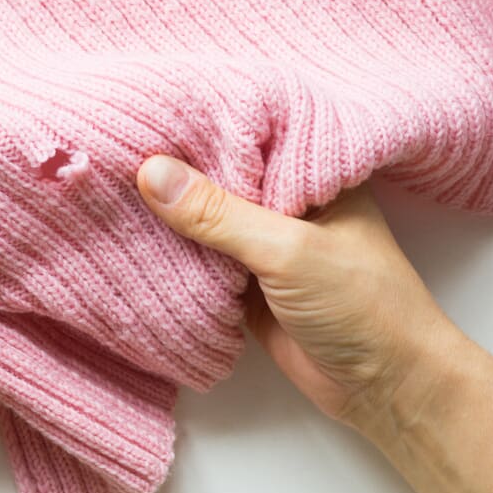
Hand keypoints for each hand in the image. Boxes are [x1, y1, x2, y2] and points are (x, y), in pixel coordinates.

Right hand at [136, 154, 465, 430]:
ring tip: (108, 182)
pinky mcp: (252, 287)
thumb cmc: (360, 303)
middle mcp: (291, 202)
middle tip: (113, 143)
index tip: (145, 107)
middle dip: (177, 169)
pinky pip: (205, 263)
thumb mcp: (288, 249)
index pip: (251, 132)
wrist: (384, 385)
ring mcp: (269, 246)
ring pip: (210, 221)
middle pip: (223, 177)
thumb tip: (151, 171)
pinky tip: (132, 238)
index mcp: (314, 172)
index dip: (201, 122)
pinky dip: (177, 257)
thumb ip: (220, 214)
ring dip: (171, 215)